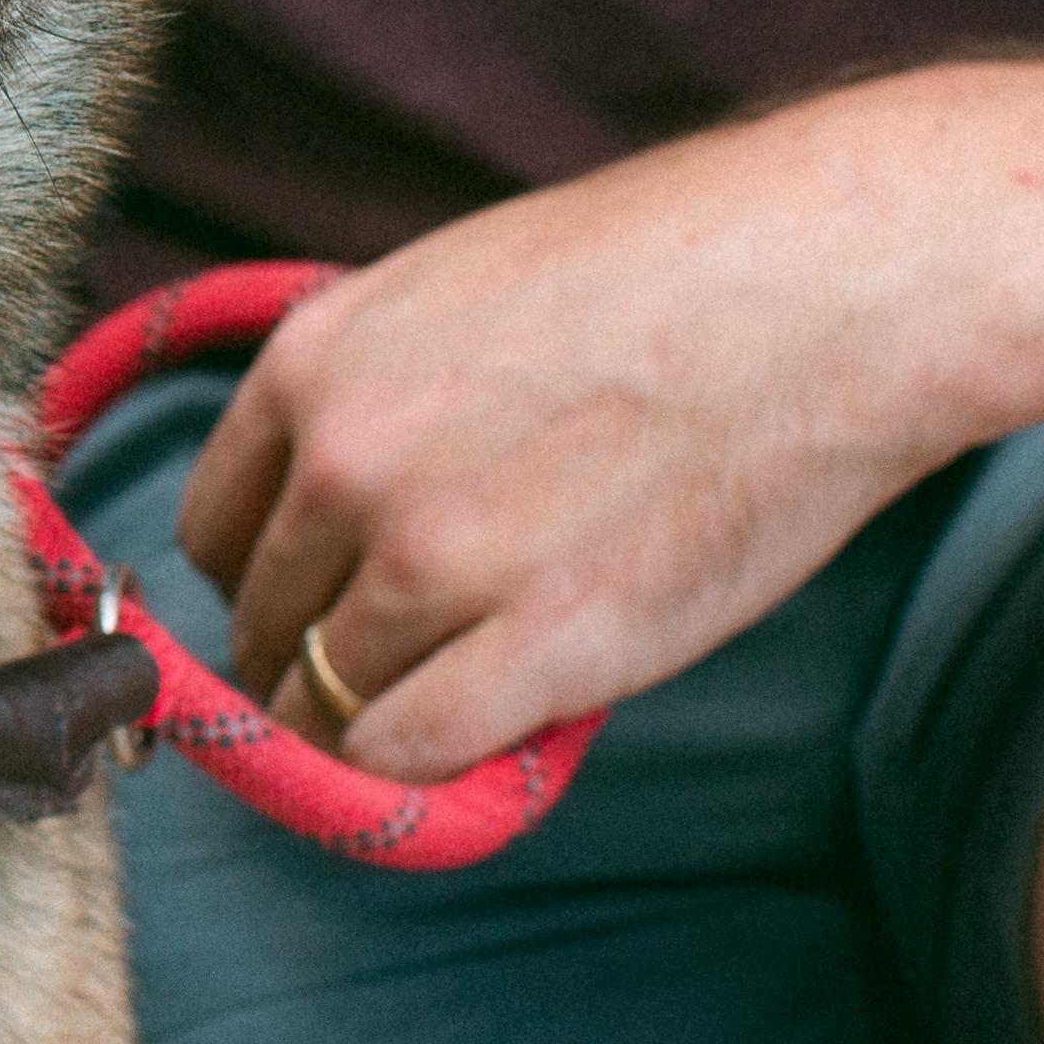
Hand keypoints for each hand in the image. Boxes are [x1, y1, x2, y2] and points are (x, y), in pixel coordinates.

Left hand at [176, 86, 1013, 786]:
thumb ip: (373, 397)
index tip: (314, 603)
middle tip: (397, 666)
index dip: (263, 583)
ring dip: (371, 721)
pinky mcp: (543, 643)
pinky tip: (479, 743)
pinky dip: (426, 768)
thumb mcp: (454, 292)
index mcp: (314, 366)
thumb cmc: (666, 276)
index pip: (214, 533)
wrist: (829, 290)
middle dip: (315, 658)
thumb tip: (330, 511)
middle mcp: (347, 465)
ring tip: (452, 698)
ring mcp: (436, 560)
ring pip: (325, 703)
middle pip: (266, 627)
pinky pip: (408, 755)